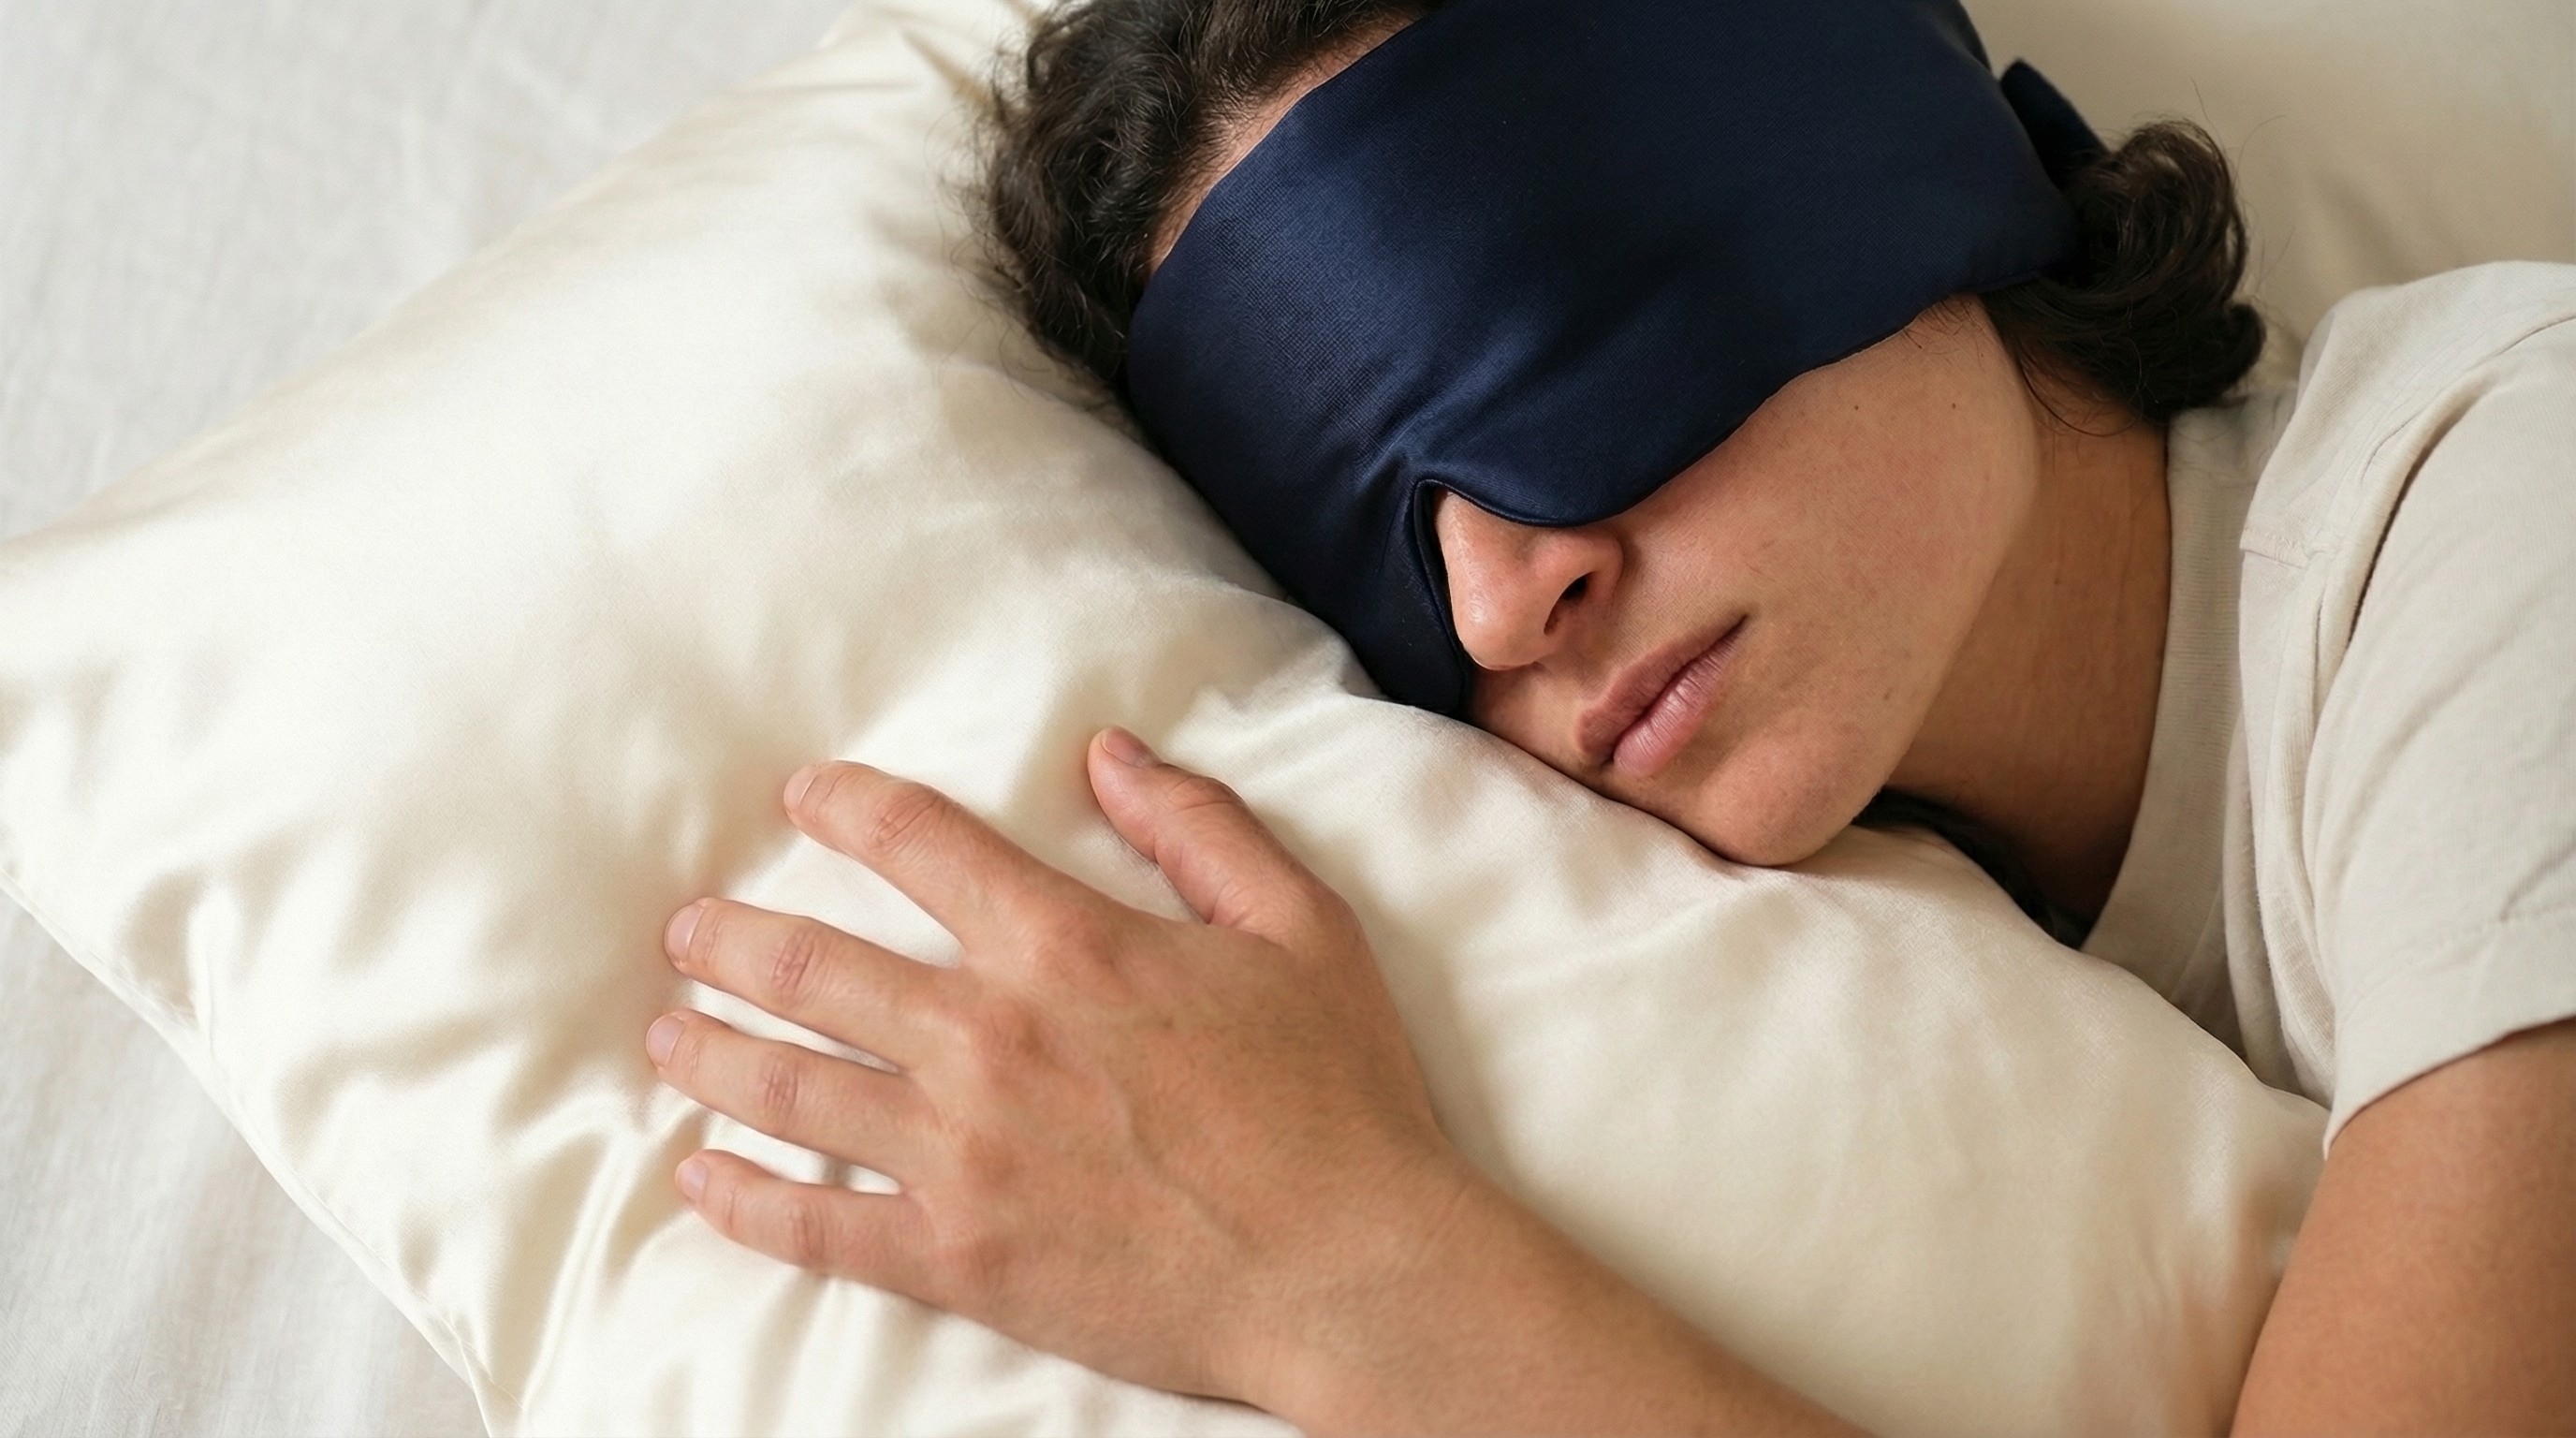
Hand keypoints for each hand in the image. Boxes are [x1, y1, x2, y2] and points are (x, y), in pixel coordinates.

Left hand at [644, 728, 1477, 1404]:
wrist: (1351, 1272)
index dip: (848, 807)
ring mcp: (960, 1156)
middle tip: (689, 930)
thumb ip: (1199, 829)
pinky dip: (743, 1199)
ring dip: (713, 1053)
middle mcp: (988, 1039)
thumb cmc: (1339, 1096)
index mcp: (1066, 947)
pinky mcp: (957, 1260)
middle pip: (812, 969)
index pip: (919, 845)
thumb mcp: (1301, 927)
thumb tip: (1108, 751)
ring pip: (789, 1089)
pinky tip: (699, 1174)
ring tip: (668, 1034)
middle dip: (732, 939)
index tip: (803, 795)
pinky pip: (816, 1227)